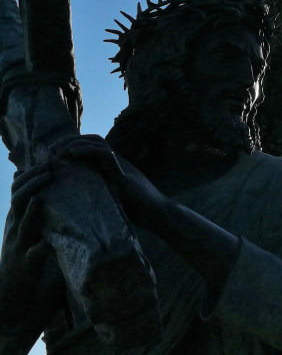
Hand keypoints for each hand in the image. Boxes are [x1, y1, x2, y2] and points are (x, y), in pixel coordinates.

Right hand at [0, 165, 64, 326]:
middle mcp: (16, 232)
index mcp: (19, 223)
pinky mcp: (26, 267)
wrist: (17, 304)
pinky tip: (47, 242)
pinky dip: (40, 247)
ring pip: (22, 224)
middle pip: (19, 201)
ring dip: (33, 209)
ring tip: (43, 194)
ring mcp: (19, 249)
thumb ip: (45, 220)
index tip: (48, 161)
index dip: (31, 176)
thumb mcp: (36, 239)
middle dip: (32, 183)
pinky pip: (33, 255)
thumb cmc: (31, 268)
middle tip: (49, 168)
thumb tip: (60, 198)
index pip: (20, 193)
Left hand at [46, 135, 168, 229]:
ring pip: (97, 142)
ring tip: (56, 151)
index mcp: (115, 167)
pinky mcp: (123, 174)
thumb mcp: (116, 199)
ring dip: (74, 143)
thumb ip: (104, 193)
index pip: (94, 146)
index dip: (74, 146)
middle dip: (70, 141)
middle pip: (93, 140)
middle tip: (50, 150)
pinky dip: (86, 151)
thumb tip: (84, 200)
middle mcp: (118, 162)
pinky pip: (104, 155)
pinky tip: (71, 154)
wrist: (159, 215)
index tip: (56, 154)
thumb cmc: (141, 211)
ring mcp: (122, 166)